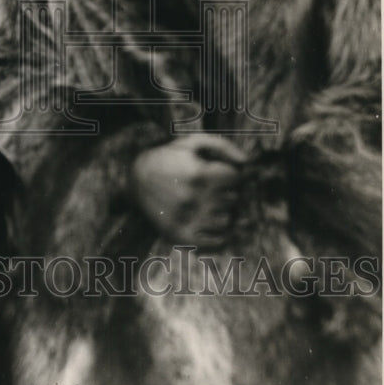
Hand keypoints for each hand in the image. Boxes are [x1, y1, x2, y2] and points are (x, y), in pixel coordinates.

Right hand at [130, 133, 247, 248]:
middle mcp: (194, 199)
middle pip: (234, 199)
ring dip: (223, 211)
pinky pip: (216, 242)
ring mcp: (187, 220)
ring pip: (227, 221)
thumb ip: (223, 146)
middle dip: (228, 192)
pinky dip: (219, 234)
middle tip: (213, 187)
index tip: (221, 171)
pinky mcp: (181, 236)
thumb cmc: (168, 158)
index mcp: (200, 175)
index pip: (237, 178)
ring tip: (210, 203)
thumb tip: (247, 162)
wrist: (135, 180)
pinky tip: (210, 221)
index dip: (232, 173)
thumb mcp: (192, 143)